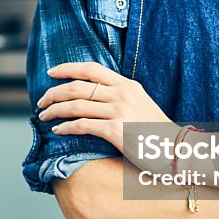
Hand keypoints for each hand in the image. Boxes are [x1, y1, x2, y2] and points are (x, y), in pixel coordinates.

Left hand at [37, 61, 171, 153]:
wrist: (176, 149)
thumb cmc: (156, 132)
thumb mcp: (141, 104)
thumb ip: (120, 97)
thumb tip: (94, 98)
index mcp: (127, 85)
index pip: (91, 69)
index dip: (68, 68)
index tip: (51, 72)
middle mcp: (122, 94)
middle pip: (78, 86)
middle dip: (54, 93)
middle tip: (41, 101)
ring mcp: (119, 111)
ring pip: (75, 105)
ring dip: (54, 110)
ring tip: (43, 116)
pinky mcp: (116, 130)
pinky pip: (82, 125)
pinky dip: (65, 127)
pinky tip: (57, 131)